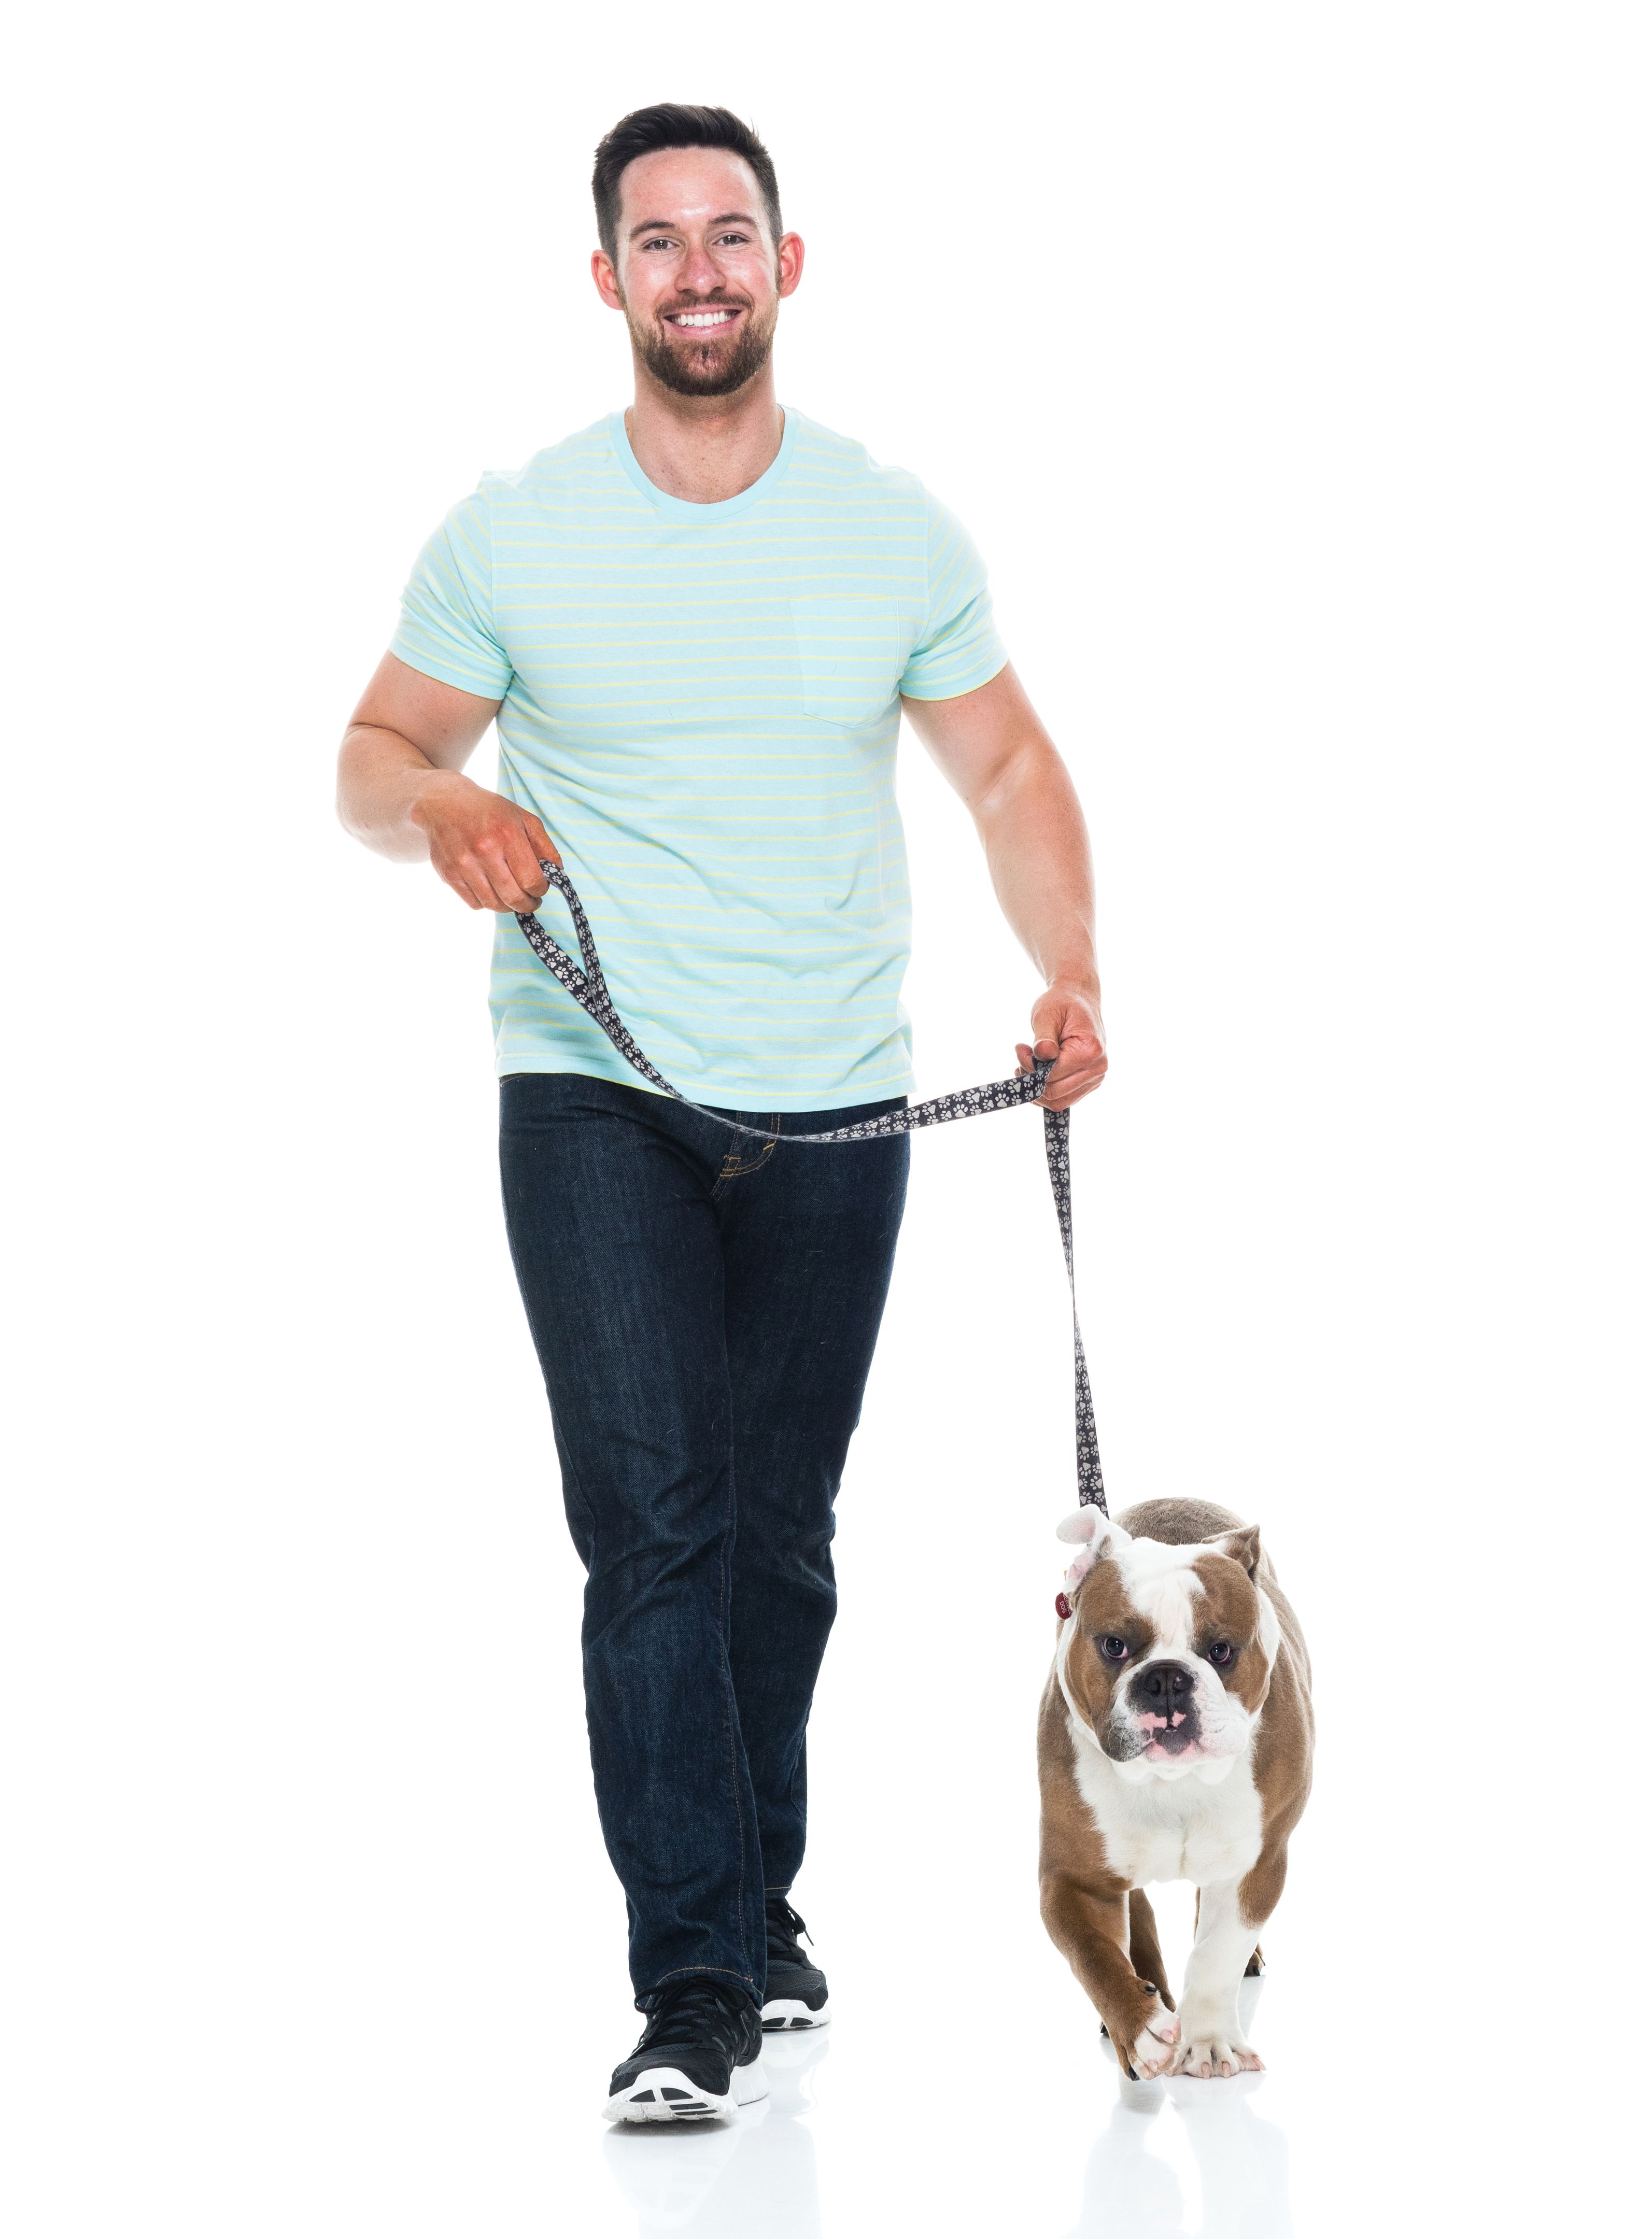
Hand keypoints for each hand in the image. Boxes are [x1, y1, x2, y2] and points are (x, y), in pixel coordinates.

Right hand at [409, 771, 560, 911]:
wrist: (444, 803)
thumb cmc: (490, 812)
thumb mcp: (524, 819)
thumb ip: (545, 847)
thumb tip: (556, 874)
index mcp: (507, 835)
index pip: (532, 880)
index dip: (541, 890)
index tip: (540, 887)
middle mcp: (484, 850)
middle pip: (513, 898)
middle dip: (527, 904)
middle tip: (530, 900)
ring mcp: (463, 864)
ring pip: (493, 905)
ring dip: (507, 906)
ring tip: (511, 895)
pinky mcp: (448, 874)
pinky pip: (474, 904)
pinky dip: (486, 902)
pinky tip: (490, 888)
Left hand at [1016, 982, 1107, 1110]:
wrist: (1079, 1000)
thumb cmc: (1062, 1004)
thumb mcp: (1047, 1013)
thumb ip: (1044, 1037)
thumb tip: (1042, 1054)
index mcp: (1090, 1051)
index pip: (1052, 1076)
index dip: (1030, 1067)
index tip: (1020, 1049)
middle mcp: (1098, 1068)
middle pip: (1054, 1093)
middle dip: (1031, 1079)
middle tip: (1022, 1056)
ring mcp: (1095, 1079)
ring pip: (1058, 1103)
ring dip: (1037, 1089)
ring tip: (1027, 1065)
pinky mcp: (1088, 1084)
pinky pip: (1063, 1099)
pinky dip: (1046, 1091)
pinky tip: (1037, 1072)